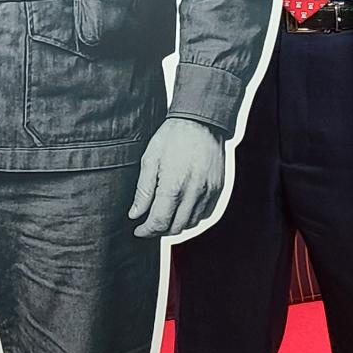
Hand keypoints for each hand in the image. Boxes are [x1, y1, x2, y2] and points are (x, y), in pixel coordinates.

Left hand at [129, 118, 225, 237]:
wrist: (201, 122)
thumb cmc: (172, 137)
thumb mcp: (150, 160)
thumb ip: (143, 191)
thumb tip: (135, 214)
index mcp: (174, 186)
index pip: (159, 221)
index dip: (146, 230)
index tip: (138, 230)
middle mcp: (193, 193)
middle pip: (175, 227)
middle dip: (159, 230)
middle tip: (148, 224)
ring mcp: (208, 193)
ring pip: (190, 223)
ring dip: (175, 225)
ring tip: (163, 215)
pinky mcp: (217, 190)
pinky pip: (204, 214)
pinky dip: (191, 217)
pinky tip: (180, 208)